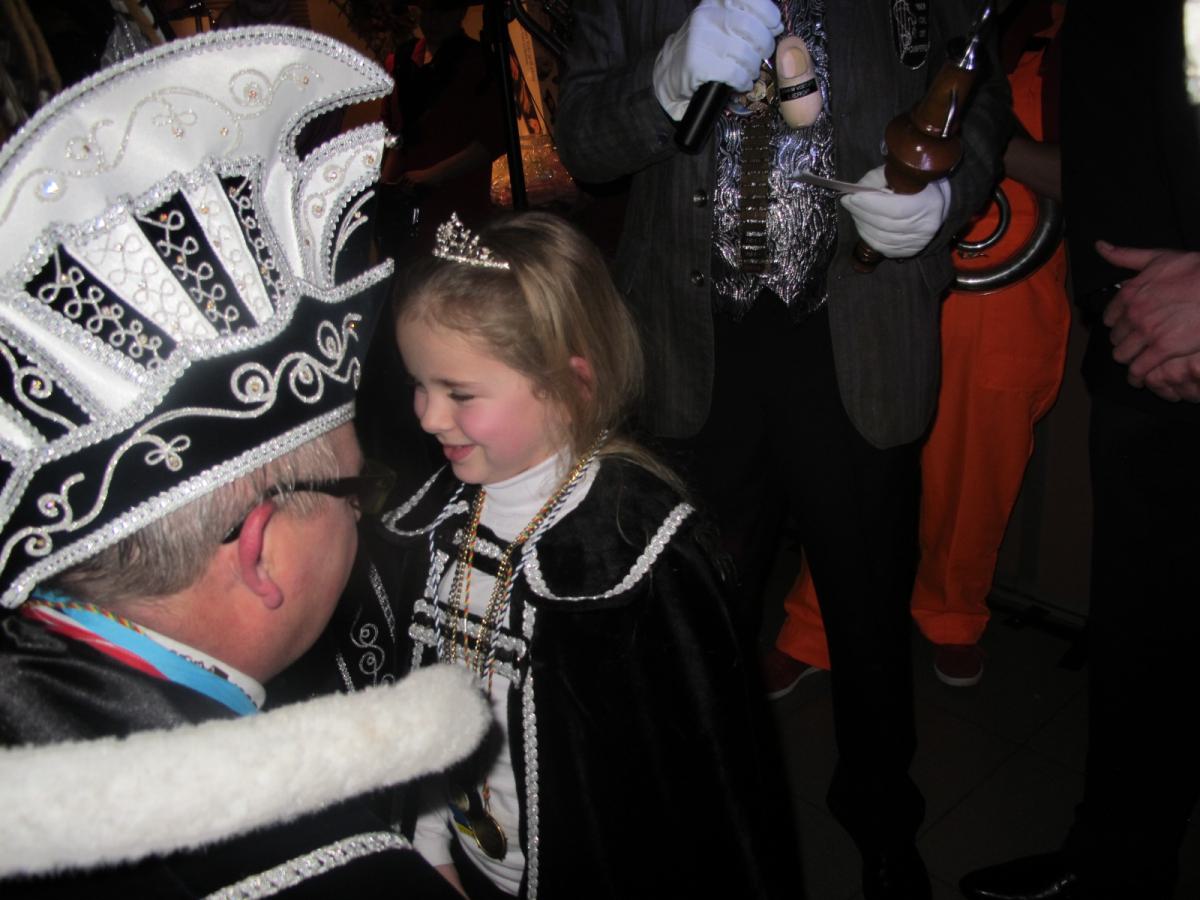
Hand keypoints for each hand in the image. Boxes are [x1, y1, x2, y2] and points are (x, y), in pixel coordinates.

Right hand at [652, 0, 783, 120]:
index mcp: (715, 3)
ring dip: (753, 67)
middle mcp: (707, 16)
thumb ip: (746, 19)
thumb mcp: (720, 25)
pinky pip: (735, 73)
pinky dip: (743, 81)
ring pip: (746, 54)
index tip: (773, 27)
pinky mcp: (699, 64)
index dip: (768, 14)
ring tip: (748, 72)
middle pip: (753, 29)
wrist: (668, 77)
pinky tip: (740, 82)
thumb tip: (776, 25)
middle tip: (760, 56)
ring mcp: (701, 39)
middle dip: (764, 46)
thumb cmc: (703, 51)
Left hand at [840, 166, 950, 257]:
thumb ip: (877, 179)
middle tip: (847, 202)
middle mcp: (926, 226)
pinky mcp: (910, 251)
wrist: (934, 203)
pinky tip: (862, 224)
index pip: (895, 209)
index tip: (851, 196)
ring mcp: (918, 242)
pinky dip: (867, 236)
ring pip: (881, 237)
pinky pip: (881, 247)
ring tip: (854, 211)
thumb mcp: (899, 173)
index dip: (870, 204)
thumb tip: (855, 190)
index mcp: (928, 203)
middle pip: (885, 224)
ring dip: (861, 224)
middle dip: (861, 212)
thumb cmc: (914, 184)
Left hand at [1099, 241, 1199, 399]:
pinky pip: (1139, 369)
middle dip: (1123, 342)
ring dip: (1128, 360)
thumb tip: (1099, 246)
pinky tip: (1140, 379)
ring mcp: (1147, 332)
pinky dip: (1137, 377)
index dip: (1118, 325)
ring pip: (1122, 355)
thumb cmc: (1195, 270)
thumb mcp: (1158, 257)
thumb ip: (1125, 256)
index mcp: (1130, 293)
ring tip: (1135, 363)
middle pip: (1115, 338)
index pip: (1110, 317)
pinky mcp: (1163, 349)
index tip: (1126, 328)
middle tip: (1134, 346)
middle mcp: (1134, 313)